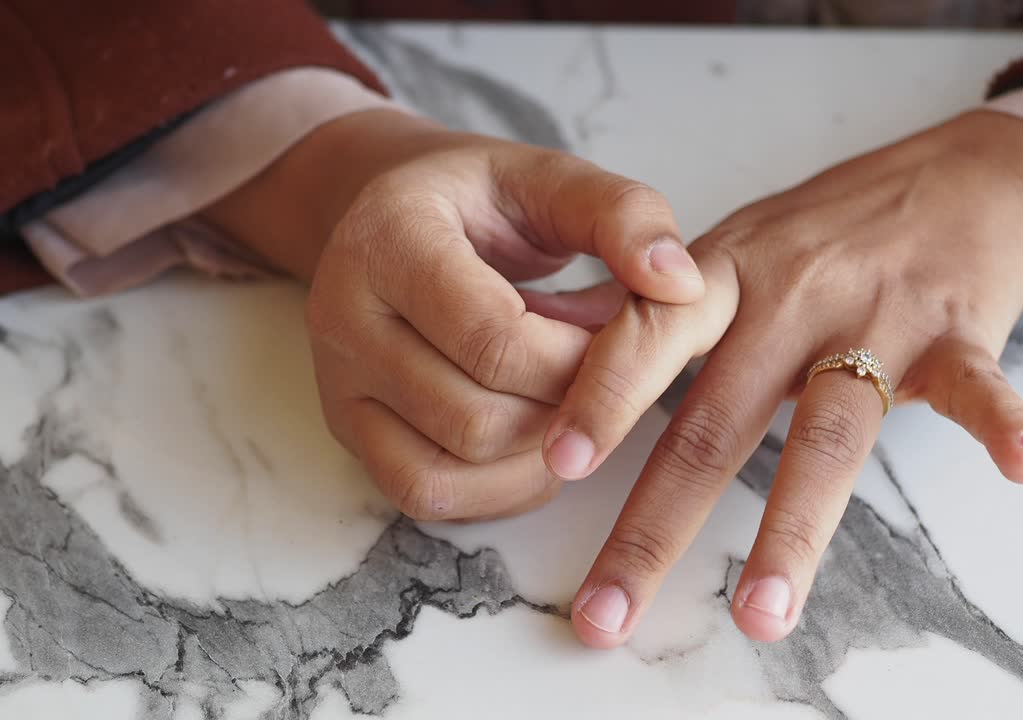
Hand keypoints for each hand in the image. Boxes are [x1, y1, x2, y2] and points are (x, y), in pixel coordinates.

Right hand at [202, 108, 703, 520]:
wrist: (392, 216)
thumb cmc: (482, 202)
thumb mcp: (551, 179)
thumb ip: (623, 216)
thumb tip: (682, 287)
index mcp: (390, 238)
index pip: (495, 339)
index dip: (579, 364)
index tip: (619, 343)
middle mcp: (344, 315)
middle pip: (476, 417)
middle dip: (563, 411)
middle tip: (597, 373)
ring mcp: (339, 382)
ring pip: (450, 469)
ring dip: (537, 454)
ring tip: (569, 400)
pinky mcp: (350, 432)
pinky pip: (426, 495)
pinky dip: (498, 487)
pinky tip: (536, 440)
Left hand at [532, 111, 1022, 645]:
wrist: (962, 176)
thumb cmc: (832, 227)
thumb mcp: (735, 246)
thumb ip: (665, 315)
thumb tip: (566, 385)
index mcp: (725, 275)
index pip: (649, 335)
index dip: (602, 398)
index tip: (556, 469)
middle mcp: (792, 295)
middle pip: (716, 420)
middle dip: (657, 526)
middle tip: (610, 612)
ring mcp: (876, 315)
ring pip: (829, 432)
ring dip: (793, 529)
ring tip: (761, 615)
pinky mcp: (958, 331)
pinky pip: (978, 384)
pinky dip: (1005, 424)